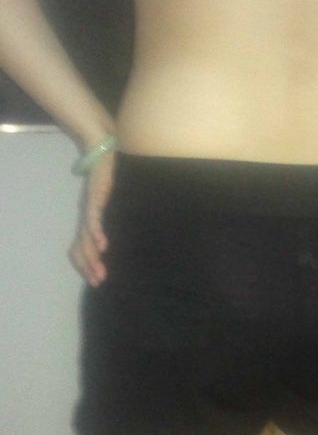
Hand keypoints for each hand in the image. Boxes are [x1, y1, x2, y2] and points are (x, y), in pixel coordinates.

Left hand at [68, 149, 115, 285]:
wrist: (103, 151)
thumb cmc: (110, 177)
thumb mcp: (113, 203)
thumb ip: (113, 218)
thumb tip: (121, 237)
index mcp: (89, 220)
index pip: (80, 247)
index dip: (86, 265)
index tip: (96, 280)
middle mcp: (86, 217)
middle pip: (81, 248)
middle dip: (89, 267)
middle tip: (99, 282)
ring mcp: (89, 208)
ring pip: (86, 238)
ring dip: (92, 256)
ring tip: (99, 271)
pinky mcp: (95, 198)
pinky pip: (93, 219)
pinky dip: (96, 232)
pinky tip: (102, 244)